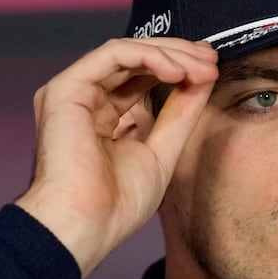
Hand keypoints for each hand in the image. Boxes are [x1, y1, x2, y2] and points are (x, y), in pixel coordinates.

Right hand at [14, 37, 217, 275]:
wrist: (86, 226)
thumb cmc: (117, 205)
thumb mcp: (161, 151)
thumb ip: (179, 114)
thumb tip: (203, 78)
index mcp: (102, 117)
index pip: (142, 79)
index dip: (178, 68)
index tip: (211, 69)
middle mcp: (86, 101)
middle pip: (136, 62)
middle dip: (179, 56)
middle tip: (211, 59)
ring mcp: (73, 93)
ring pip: (127, 53)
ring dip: (170, 54)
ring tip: (201, 67)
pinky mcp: (66, 88)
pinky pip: (113, 54)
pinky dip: (148, 56)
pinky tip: (176, 70)